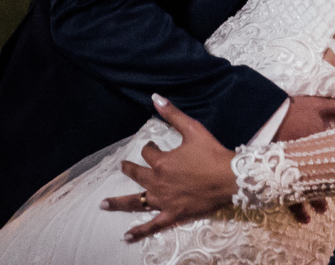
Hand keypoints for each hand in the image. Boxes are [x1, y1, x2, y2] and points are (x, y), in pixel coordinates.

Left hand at [101, 95, 236, 240]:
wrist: (231, 178)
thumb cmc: (212, 153)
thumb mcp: (192, 129)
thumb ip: (172, 114)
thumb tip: (155, 97)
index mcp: (162, 162)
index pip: (148, 153)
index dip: (150, 148)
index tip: (154, 146)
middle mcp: (159, 182)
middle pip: (137, 175)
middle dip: (129, 169)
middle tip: (123, 166)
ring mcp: (165, 200)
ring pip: (137, 202)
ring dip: (119, 203)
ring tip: (103, 204)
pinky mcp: (174, 214)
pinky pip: (153, 225)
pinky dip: (139, 231)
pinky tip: (126, 236)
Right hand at [274, 95, 334, 224]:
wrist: (263, 110)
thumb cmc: (293, 108)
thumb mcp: (319, 104)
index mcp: (319, 148)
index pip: (331, 167)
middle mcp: (304, 162)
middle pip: (314, 185)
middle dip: (318, 199)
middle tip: (323, 210)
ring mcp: (287, 168)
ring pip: (296, 193)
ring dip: (300, 208)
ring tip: (305, 219)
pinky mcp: (271, 170)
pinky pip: (279, 189)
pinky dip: (283, 200)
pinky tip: (282, 208)